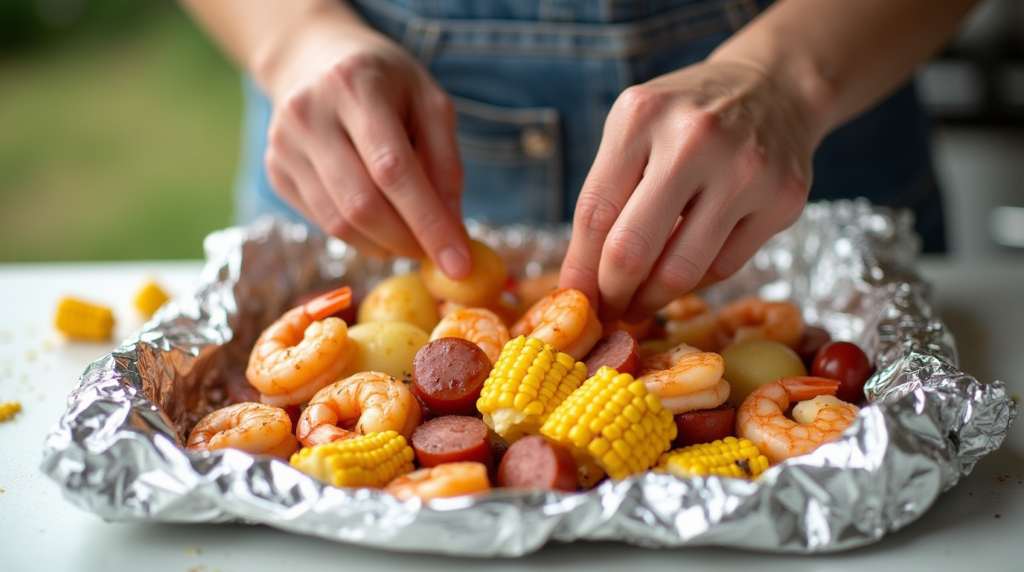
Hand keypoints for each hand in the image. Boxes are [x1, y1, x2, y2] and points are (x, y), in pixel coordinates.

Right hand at [260, 17, 469, 276]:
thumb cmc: (385, 82)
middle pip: (361, 204)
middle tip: (436, 253)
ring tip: (410, 236)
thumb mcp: (429, 102)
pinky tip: (379, 218)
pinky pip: (323, 223)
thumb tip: (454, 230)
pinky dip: (360, 235)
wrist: (314, 58)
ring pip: (339, 223)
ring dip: (384, 244)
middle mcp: (309, 113)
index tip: (458, 264)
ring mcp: (284, 145)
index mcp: (355, 85)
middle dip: (406, 241)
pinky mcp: (275, 171)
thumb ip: (446, 163)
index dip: (428, 222)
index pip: (393, 169)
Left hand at [559, 59, 816, 322]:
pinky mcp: (783, 198)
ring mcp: (744, 169)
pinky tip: (685, 270)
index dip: (579, 270)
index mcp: (641, 116)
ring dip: (652, 299)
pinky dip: (696, 280)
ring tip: (640, 303)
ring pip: (681, 270)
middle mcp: (693, 138)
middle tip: (607, 311)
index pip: (594, 214)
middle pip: (631, 250)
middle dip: (611, 294)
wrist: (773, 87)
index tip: (575, 299)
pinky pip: (724, 267)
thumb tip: (583, 283)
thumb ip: (608, 195)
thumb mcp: (636, 132)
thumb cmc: (686, 120)